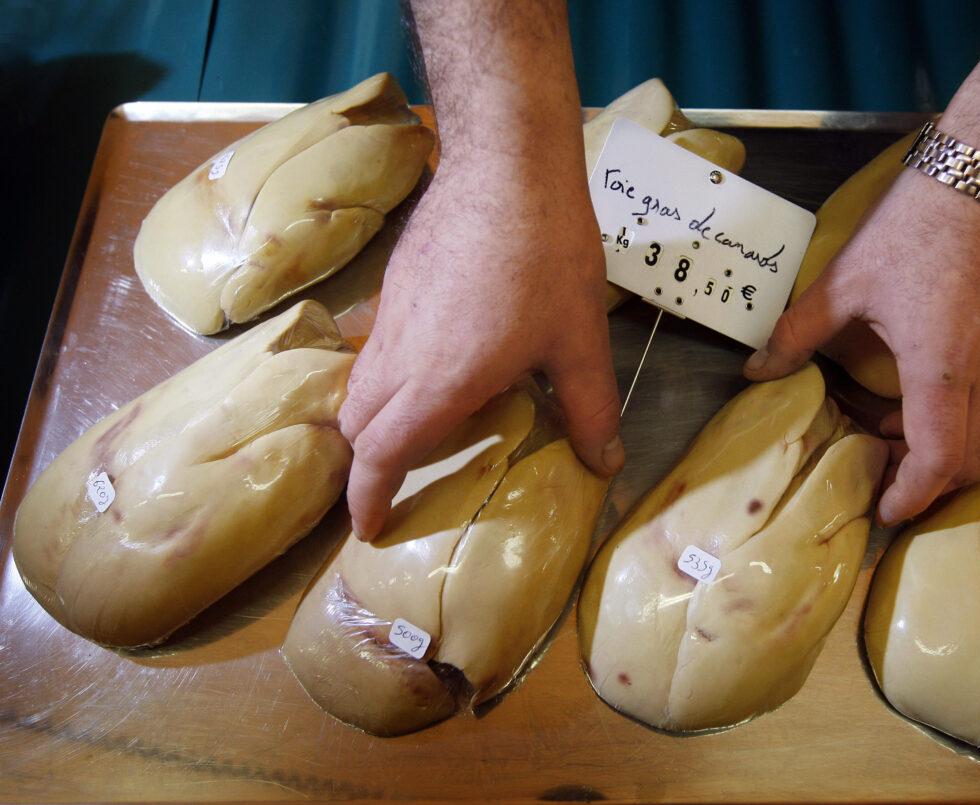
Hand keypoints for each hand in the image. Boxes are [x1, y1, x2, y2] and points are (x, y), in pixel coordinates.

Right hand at [339, 150, 622, 539]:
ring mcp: (390, 315)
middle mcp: (399, 355)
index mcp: (437, 383)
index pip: (380, 456)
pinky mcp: (396, 283)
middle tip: (396, 481)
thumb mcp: (579, 342)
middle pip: (354, 425)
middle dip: (366, 463)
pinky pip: (375, 346)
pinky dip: (387, 375)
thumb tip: (605, 465)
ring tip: (416, 426)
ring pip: (358, 383)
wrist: (507, 165)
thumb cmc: (547, 257)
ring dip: (374, 418)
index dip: (368, 499)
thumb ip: (590, 410)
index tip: (368, 528)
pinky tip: (434, 361)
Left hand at [744, 169, 979, 524]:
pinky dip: (954, 422)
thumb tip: (756, 370)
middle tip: (880, 478)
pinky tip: (911, 400)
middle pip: (970, 461)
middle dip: (927, 483)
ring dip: (941, 452)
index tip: (882, 511)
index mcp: (940, 369)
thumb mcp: (845, 282)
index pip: (937, 461)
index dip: (910, 496)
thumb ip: (797, 333)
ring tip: (887, 439)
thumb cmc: (915, 227)